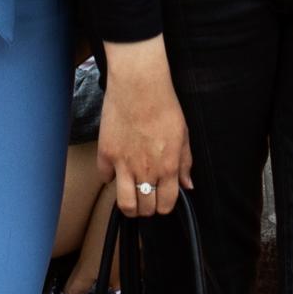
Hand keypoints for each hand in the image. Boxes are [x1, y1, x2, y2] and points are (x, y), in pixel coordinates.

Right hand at [97, 38, 192, 217]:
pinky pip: (105, 178)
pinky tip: (116, 169)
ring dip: (129, 205)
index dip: (164, 207)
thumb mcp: (183, 135)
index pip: (166, 204)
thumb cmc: (163, 105)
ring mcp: (123, 164)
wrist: (139, 85)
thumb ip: (185, 163)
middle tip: (146, 198)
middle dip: (147, 208)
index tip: (161, 202)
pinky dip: (110, 177)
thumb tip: (187, 185)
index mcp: (168, 166)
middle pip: (145, 208)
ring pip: (124, 203)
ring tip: (131, 197)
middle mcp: (146, 170)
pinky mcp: (106, 154)